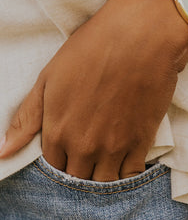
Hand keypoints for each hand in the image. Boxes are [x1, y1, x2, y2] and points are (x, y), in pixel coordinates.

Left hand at [0, 0, 187, 179]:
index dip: (59, 160)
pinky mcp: (142, 142)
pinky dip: (127, 173)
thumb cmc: (91, 50)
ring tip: (105, 160)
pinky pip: (132, 175)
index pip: (53, 166)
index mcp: (58, 131)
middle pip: (78, 179)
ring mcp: (115, 147)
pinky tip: (124, 159)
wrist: (140, 37)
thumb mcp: (49, 79)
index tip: (67, 150)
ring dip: (102, 176)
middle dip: (80, 171)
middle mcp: (84, 146)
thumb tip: (3, 152)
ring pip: (104, 182)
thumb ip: (27, 119)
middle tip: (87, 154)